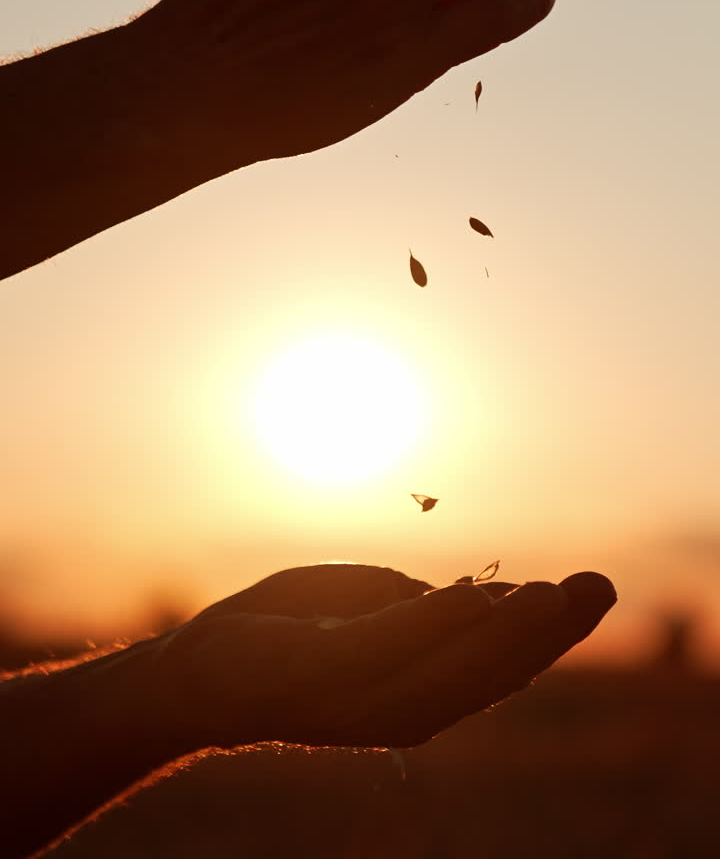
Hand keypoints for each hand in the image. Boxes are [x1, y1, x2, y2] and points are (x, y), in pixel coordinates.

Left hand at [151, 563, 614, 749]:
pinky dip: (433, 624)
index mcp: (418, 692)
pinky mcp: (322, 679)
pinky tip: (471, 594)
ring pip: (451, 669)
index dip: (549, 633)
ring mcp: (363, 701)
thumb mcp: (370, 605)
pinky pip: (387, 649)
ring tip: (552, 595)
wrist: (200, 669)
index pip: (498, 664)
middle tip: (598, 588)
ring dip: (506, 631)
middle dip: (549, 632)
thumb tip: (487, 595)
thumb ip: (425, 607)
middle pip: (491, 672)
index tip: (592, 591)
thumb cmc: (289, 632)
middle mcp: (402, 710)